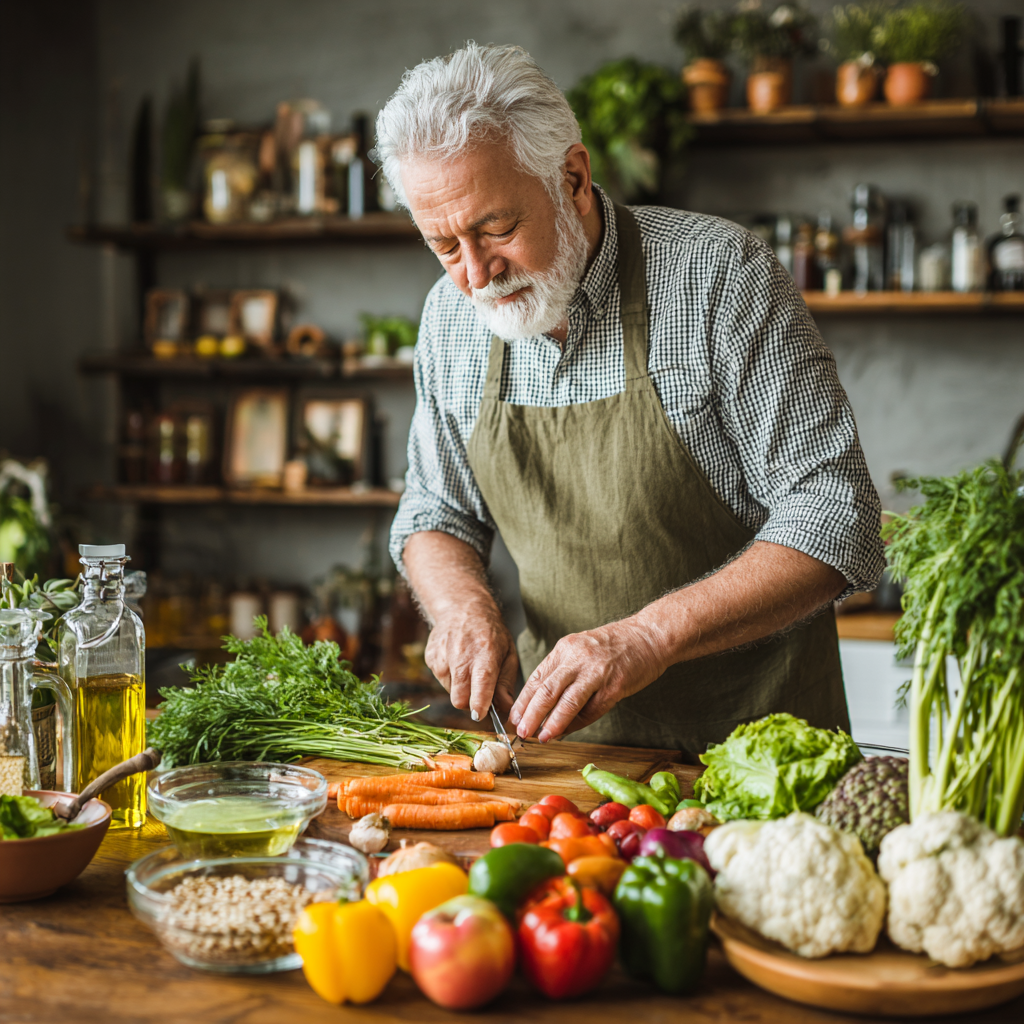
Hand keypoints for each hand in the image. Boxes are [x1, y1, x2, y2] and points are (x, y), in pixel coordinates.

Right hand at [425, 602, 518, 721]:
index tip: (480, 714)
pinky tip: (457, 661)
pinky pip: (442, 681)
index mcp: (485, 653)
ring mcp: (442, 656)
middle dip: (470, 704)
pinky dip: (451, 678)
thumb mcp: (508, 653)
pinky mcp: (431, 658)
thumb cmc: (490, 632)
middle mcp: (461, 655)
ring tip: (469, 669)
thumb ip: (506, 683)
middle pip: (459, 698)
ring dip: (461, 689)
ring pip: (450, 692)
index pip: (480, 685)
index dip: (479, 705)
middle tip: (480, 695)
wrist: (462, 607)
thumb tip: (505, 709)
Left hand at [509, 617, 666, 742]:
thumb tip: (543, 706)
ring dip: (551, 723)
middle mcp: (577, 658)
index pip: (537, 678)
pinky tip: (566, 733)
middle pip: (547, 690)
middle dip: (530, 714)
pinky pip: (591, 710)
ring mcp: (596, 672)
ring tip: (541, 737)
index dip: (523, 701)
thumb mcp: (582, 650)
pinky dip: (576, 724)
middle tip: (520, 732)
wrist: (650, 636)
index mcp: (565, 649)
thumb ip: (563, 673)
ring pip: (566, 701)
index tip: (513, 718)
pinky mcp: (614, 686)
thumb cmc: (616, 646)